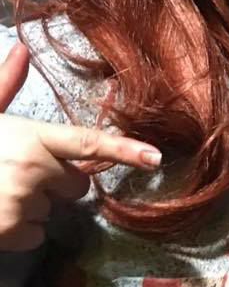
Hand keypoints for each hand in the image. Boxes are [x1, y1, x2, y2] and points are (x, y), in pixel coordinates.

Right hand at [0, 42, 161, 251]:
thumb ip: (5, 86)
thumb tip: (21, 50)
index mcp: (30, 136)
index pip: (87, 142)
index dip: (125, 150)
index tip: (156, 158)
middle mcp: (32, 168)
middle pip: (77, 184)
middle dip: (55, 183)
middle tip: (16, 174)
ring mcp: (23, 202)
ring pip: (55, 212)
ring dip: (34, 208)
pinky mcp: (11, 232)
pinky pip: (37, 236)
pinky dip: (19, 233)